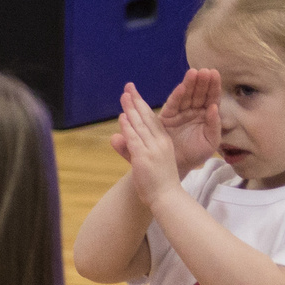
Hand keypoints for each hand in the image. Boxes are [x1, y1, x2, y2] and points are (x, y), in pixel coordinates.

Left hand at [115, 85, 189, 211]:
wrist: (166, 197)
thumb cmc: (159, 182)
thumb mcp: (148, 161)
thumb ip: (132, 148)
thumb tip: (117, 138)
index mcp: (164, 141)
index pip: (152, 119)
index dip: (142, 106)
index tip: (134, 94)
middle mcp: (160, 142)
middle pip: (146, 117)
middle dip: (136, 101)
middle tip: (128, 87)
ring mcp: (153, 149)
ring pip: (141, 125)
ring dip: (131, 109)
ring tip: (124, 95)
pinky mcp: (144, 157)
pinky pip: (135, 138)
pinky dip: (128, 127)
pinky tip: (123, 116)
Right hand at [150, 68, 219, 169]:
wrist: (178, 166)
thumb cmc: (196, 154)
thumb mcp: (211, 141)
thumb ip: (215, 125)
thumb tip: (215, 107)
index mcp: (206, 115)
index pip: (211, 98)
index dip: (213, 86)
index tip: (215, 74)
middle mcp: (193, 111)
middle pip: (199, 93)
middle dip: (202, 82)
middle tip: (204, 71)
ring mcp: (180, 113)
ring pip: (186, 96)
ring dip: (190, 84)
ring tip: (193, 73)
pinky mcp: (167, 117)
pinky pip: (172, 105)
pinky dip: (176, 96)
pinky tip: (181, 87)